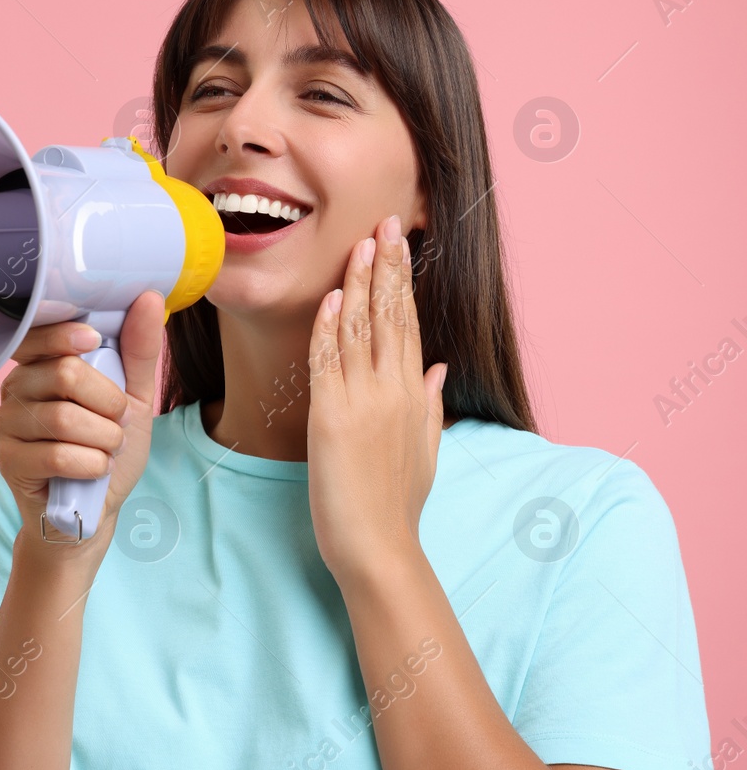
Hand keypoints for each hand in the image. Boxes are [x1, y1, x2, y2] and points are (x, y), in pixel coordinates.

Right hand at [0, 291, 165, 567]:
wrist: (94, 511)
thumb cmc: (108, 450)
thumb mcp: (133, 398)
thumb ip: (137, 351)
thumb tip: (149, 298)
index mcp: (39, 366)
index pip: (39, 334)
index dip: (66, 335)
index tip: (94, 342)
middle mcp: (15, 389)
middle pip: (63, 375)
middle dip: (107, 403)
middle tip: (117, 423)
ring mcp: (6, 425)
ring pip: (61, 418)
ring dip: (103, 439)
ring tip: (108, 449)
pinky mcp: (8, 461)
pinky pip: (55, 455)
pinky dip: (90, 464)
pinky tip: (93, 470)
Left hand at [305, 214, 447, 589]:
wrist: (379, 547)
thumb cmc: (396, 505)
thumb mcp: (424, 449)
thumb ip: (430, 404)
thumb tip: (438, 369)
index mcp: (414, 395)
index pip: (409, 324)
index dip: (402, 281)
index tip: (398, 243)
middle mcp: (394, 391)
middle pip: (392, 316)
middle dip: (387, 267)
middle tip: (386, 222)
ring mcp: (365, 402)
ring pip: (363, 331)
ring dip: (361, 284)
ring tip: (361, 244)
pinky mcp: (333, 418)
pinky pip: (330, 363)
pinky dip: (331, 328)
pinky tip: (334, 298)